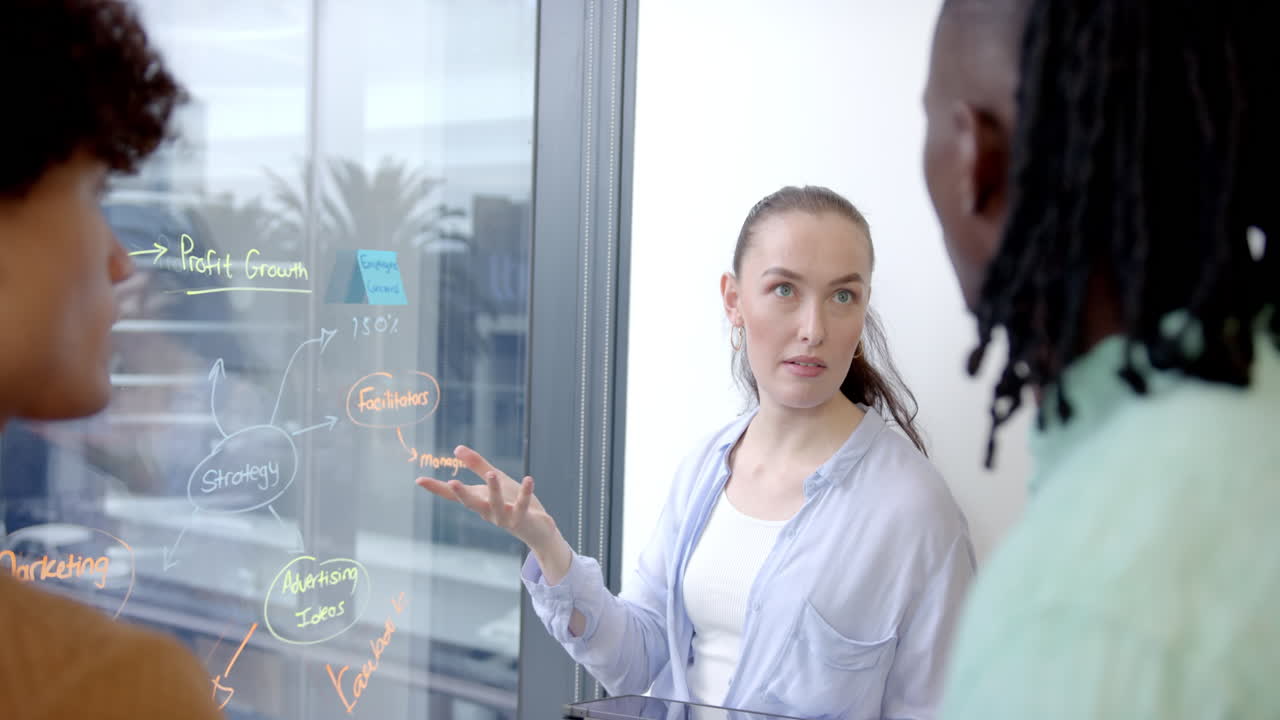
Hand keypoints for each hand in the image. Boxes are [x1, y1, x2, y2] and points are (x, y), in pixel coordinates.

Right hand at [415, 445, 559, 552]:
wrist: (537, 529)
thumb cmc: (514, 502)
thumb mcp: (497, 481)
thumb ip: (477, 465)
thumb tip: (456, 448)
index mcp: (479, 500)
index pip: (454, 495)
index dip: (437, 488)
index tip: (419, 480)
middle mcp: (487, 511)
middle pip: (471, 503)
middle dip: (462, 494)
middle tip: (452, 483)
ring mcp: (503, 518)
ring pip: (496, 504)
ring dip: (494, 490)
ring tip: (492, 473)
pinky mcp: (521, 520)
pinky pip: (522, 505)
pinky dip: (525, 493)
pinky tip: (528, 479)